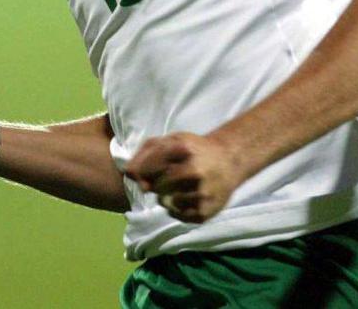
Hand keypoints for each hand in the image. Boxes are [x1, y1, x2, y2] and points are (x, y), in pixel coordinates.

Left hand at [124, 132, 244, 223]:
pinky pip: (177, 215)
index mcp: (183, 149)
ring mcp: (201, 193)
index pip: (148, 167)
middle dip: (156, 184)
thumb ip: (146, 154)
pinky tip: (185, 197)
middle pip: (156, 186)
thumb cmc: (193, 150)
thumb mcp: (170, 141)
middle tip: (167, 178)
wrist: (229, 161)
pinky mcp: (206, 211)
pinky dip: (176, 208)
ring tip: (178, 187)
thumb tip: (129, 174)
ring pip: (165, 202)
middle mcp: (194, 171)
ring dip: (165, 196)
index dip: (143, 171)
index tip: (148, 171)